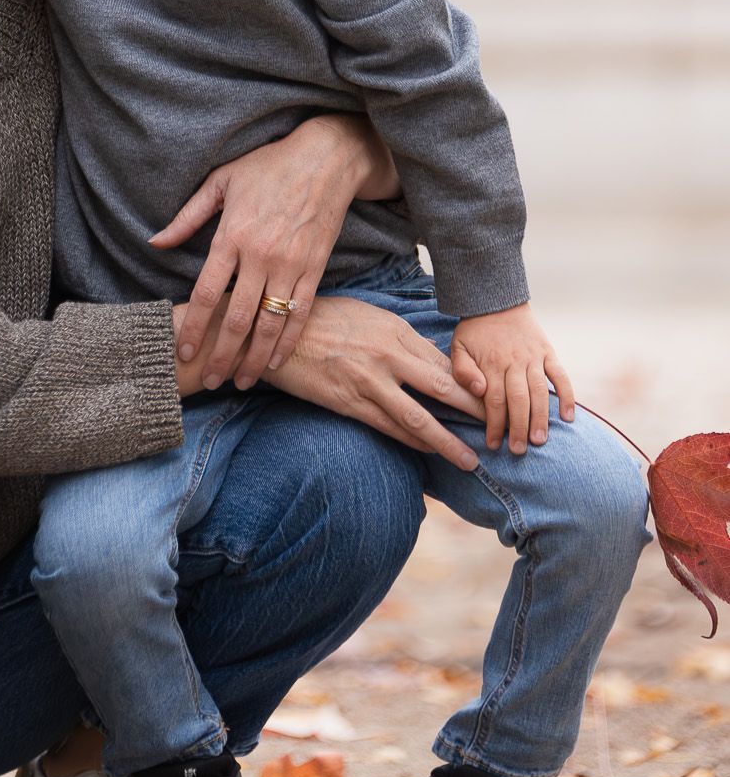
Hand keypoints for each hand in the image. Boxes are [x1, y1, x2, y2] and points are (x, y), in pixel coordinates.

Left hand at [151, 116, 375, 393]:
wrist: (326, 158)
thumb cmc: (268, 166)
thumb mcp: (220, 182)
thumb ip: (187, 217)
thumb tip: (154, 242)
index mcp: (233, 235)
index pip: (207, 292)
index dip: (193, 327)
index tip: (181, 352)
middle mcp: (262, 255)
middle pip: (237, 318)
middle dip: (221, 355)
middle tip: (210, 381)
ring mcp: (292, 265)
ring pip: (270, 323)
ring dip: (254, 358)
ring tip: (241, 382)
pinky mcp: (316, 269)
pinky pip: (301, 313)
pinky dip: (288, 341)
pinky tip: (275, 361)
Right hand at [264, 294, 482, 470]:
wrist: (277, 331)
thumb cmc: (324, 319)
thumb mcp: (368, 316)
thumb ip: (400, 338)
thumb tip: (431, 359)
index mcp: (395, 331)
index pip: (444, 362)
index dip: (473, 385)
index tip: (496, 400)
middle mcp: (388, 356)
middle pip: (443, 389)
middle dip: (475, 413)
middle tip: (500, 431)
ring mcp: (369, 382)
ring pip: (419, 418)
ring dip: (448, 442)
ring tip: (471, 460)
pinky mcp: (349, 402)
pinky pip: (389, 428)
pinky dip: (413, 443)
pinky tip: (430, 453)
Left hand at [450, 304, 575, 455]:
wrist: (496, 300)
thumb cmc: (474, 330)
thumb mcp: (458, 346)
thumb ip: (463, 370)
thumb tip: (480, 391)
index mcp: (491, 363)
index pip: (493, 400)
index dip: (493, 424)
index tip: (493, 444)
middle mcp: (514, 362)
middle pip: (518, 400)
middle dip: (518, 428)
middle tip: (518, 451)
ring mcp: (534, 358)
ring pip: (540, 392)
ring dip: (541, 418)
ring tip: (539, 441)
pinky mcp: (549, 353)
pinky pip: (561, 376)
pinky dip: (567, 396)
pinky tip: (569, 417)